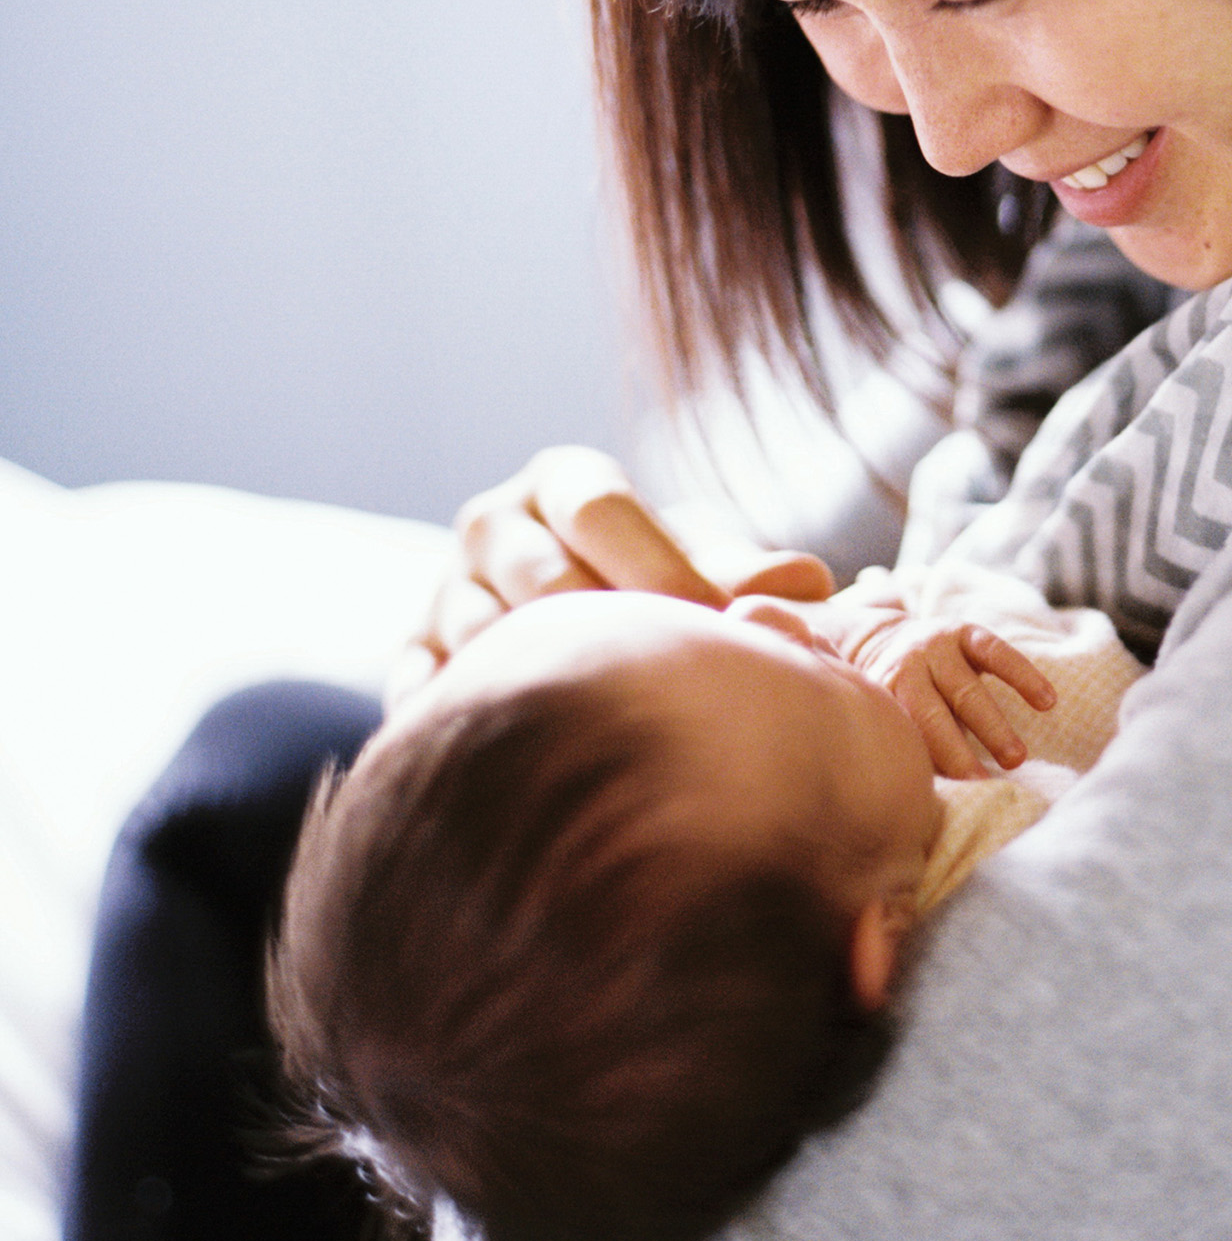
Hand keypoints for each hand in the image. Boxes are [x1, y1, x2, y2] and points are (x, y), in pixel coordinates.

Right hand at [398, 446, 833, 700]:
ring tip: (608, 731)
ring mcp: (441, 593)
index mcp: (562, 480)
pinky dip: (467, 723)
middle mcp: (490, 525)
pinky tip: (520, 760)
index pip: (601, 506)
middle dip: (610, 628)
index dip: (660, 566)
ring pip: (483, 636)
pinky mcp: (410, 661)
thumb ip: (746, 574)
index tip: (717, 624)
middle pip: (540, 574)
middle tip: (674, 687)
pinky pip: (428, 694)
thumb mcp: (693, 564)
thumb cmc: (648, 584)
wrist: (557, 627)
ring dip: (544, 681)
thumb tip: (811, 584)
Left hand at [836, 596, 1057, 778]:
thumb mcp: (896, 716)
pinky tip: (1047, 701)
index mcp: (887, 693)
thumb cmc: (900, 697)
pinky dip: (1023, 676)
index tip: (953, 795)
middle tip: (983, 783)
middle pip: (934, 714)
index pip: (910, 735)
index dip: (932, 766)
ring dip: (994, 726)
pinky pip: (997, 652)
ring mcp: (938, 646)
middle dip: (958, 751)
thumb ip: (916, 745)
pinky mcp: (967, 631)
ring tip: (1017, 759)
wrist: (888, 638)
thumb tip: (935, 800)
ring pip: (967, 689)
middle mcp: (910, 667)